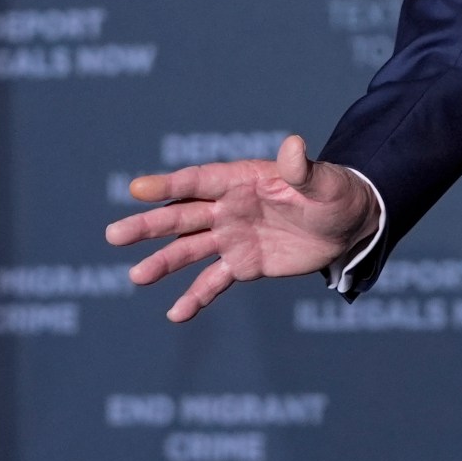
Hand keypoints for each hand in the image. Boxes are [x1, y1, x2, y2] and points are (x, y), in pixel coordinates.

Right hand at [104, 134, 378, 321]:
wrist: (348, 224)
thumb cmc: (335, 193)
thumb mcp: (323, 181)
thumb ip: (302, 170)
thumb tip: (294, 145)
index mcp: (242, 180)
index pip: (198, 181)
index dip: (169, 185)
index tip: (137, 189)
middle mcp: (229, 207)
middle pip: (182, 216)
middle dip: (148, 225)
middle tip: (113, 235)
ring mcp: (233, 237)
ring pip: (189, 251)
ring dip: (162, 263)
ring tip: (136, 277)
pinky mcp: (244, 264)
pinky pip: (213, 282)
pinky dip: (195, 298)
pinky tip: (176, 315)